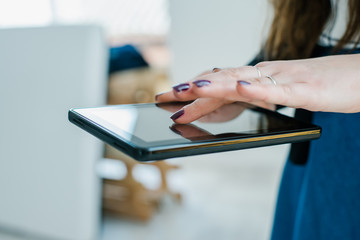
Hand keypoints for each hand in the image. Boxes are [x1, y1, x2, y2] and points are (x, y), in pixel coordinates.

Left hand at [156, 54, 359, 122]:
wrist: (359, 76)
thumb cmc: (322, 85)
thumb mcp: (283, 94)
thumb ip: (260, 96)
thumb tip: (237, 99)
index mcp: (260, 78)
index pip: (220, 82)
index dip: (193, 87)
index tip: (169, 96)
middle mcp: (266, 75)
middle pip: (223, 81)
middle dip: (191, 89)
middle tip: (163, 95)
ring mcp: (284, 80)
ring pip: (243, 81)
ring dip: (215, 85)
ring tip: (189, 88)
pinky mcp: (305, 90)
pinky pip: (278, 90)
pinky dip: (257, 89)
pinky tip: (240, 88)